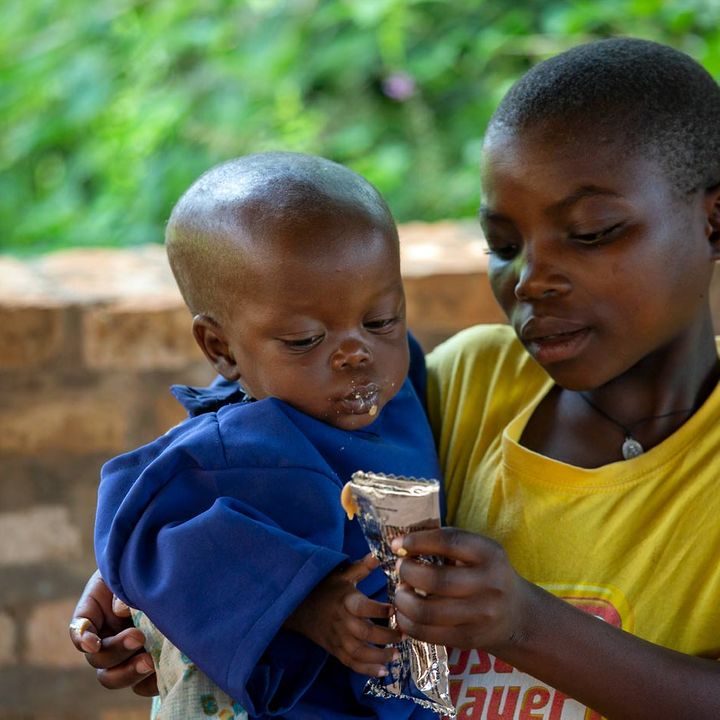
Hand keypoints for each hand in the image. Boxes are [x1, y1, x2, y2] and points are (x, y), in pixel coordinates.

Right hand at [69, 569, 157, 695]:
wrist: (168, 572)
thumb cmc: (141, 567)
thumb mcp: (127, 570)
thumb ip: (122, 589)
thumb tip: (121, 610)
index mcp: (95, 611)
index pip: (79, 629)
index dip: (83, 639)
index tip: (94, 642)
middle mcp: (105, 635)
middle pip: (97, 658)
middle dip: (116, 652)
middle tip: (139, 638)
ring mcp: (124, 652)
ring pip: (113, 677)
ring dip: (129, 673)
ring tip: (151, 661)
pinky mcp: (145, 662)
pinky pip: (141, 684)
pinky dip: (149, 682)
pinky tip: (163, 670)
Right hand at [285, 554, 400, 676]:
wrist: (299, 607)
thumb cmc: (325, 587)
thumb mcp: (341, 574)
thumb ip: (361, 567)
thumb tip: (378, 556)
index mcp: (345, 601)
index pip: (363, 607)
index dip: (380, 609)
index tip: (395, 609)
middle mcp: (342, 621)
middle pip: (366, 633)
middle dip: (387, 636)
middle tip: (404, 635)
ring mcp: (338, 638)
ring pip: (360, 652)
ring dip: (380, 656)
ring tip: (397, 654)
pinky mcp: (335, 650)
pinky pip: (351, 664)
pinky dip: (367, 670)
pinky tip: (383, 671)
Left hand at [392, 528, 530, 653]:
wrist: (516, 615)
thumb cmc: (484, 573)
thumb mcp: (477, 550)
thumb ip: (445, 542)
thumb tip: (401, 542)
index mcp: (490, 554)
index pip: (449, 542)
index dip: (417, 541)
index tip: (397, 543)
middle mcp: (489, 585)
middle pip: (436, 580)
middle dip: (408, 572)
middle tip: (401, 568)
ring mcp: (480, 616)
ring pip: (427, 611)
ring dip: (403, 600)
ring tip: (401, 591)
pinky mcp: (468, 639)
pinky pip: (427, 634)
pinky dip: (407, 622)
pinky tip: (404, 612)